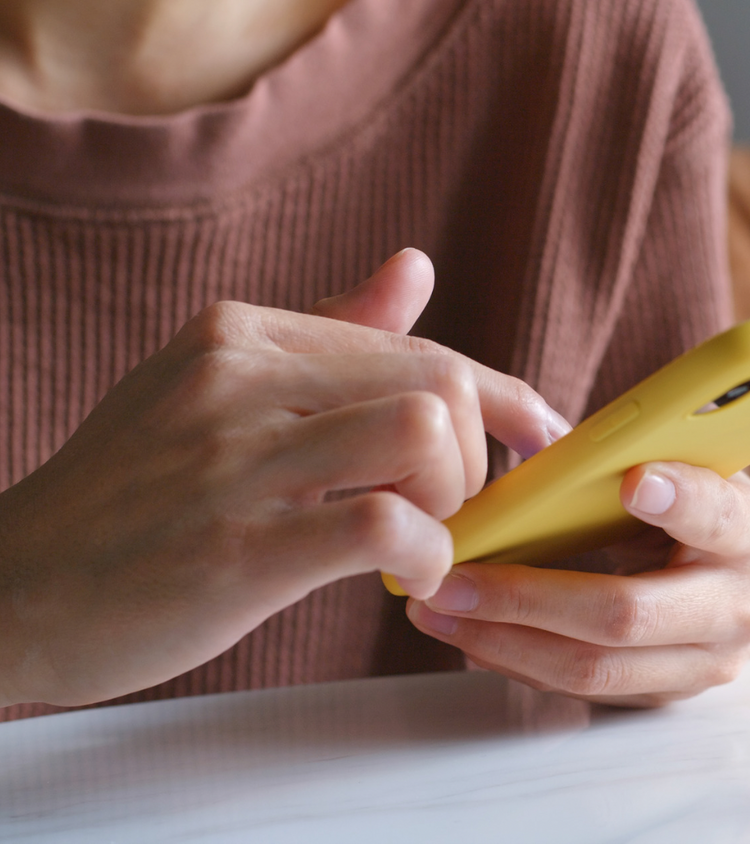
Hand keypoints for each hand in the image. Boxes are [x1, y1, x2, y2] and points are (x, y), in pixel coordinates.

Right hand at [0, 250, 568, 707]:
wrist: (17, 588)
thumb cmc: (134, 497)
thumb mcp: (216, 391)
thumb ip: (326, 334)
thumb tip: (417, 267)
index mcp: (243, 336)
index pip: (419, 345)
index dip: (501, 395)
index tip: (539, 434)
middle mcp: (239, 378)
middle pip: (438, 381)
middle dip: (476, 455)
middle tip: (444, 508)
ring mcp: (235, 462)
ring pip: (424, 433)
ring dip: (452, 499)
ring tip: (417, 536)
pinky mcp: (237, 549)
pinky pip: (387, 528)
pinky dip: (427, 557)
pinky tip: (405, 580)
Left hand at [407, 462, 749, 706]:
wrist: (740, 588)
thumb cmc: (702, 516)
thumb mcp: (687, 474)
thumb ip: (629, 458)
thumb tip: (540, 434)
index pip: (718, 517)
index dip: (680, 500)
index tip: (633, 481)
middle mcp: (739, 609)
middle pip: (627, 614)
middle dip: (527, 597)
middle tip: (457, 575)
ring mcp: (703, 665)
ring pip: (593, 667)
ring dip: (504, 640)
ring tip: (440, 609)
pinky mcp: (664, 698)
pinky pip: (581, 689)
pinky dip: (516, 659)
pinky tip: (470, 633)